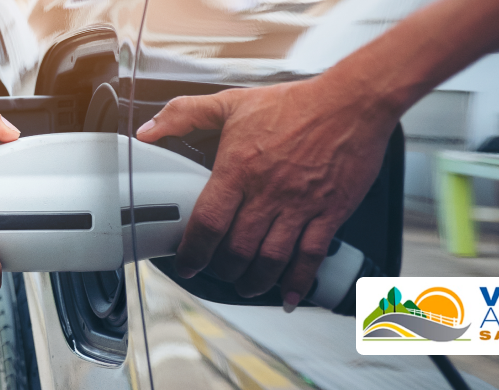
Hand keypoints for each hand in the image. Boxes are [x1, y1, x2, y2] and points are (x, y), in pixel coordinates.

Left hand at [136, 76, 396, 311]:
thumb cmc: (295, 103)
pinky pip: (310, 256)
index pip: (207, 222)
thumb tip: (147, 130)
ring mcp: (299, 206)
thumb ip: (184, 114)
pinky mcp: (329, 213)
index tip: (187, 263)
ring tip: (247, 285)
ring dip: (255, 281)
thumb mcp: (231, 103)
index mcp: (239, 169)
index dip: (192, 251)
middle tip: (219, 273)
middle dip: (224, 270)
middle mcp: (267, 192)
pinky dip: (298, 281)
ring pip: (271, 259)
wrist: (351, 102)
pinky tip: (290, 295)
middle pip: (237, 249)